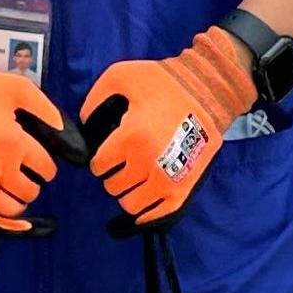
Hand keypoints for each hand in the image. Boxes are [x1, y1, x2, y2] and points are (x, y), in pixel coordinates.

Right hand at [0, 36, 62, 231]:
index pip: (45, 168)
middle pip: (30, 189)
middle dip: (33, 180)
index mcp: (12, 142)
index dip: (46, 163)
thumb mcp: (15, 88)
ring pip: (12, 207)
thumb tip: (64, 131)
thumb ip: (45, 109)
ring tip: (15, 186)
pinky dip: (7, 225)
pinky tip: (22, 226)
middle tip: (25, 169)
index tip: (38, 156)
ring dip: (20, 199)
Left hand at [79, 31, 258, 224]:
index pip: (98, 166)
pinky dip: (145, 214)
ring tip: (136, 175)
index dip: (100, 158)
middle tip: (124, 160)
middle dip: (114, 174)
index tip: (109, 151)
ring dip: (129, 192)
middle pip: (113, 186)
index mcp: (130, 137)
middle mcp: (147, 163)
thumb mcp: (120, 76)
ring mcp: (167, 180)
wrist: (209, 92)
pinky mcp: (184, 189)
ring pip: (131, 204)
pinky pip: (157, 216)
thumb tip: (83, 127)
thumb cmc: (164, 82)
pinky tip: (141, 201)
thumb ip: (93, 101)